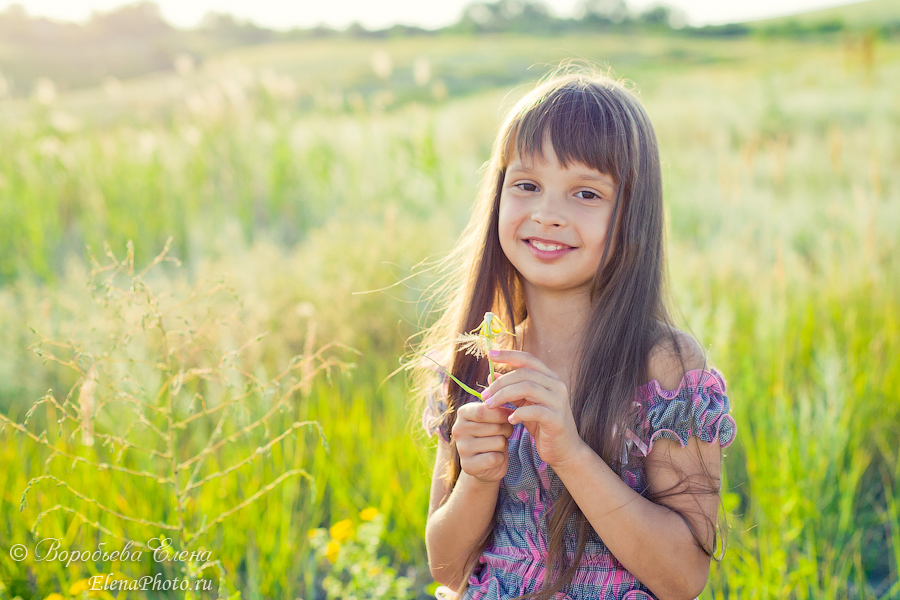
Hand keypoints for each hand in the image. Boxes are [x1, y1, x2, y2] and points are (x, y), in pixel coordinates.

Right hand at [452, 400, 514, 483]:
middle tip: (503, 434)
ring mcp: (461, 448)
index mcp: (463, 413)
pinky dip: (500, 458)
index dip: (502, 414)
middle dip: (507, 430)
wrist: (486, 463)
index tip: (510, 416)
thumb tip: (508, 408)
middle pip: (495, 427)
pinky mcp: (468, 465)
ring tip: (497, 446)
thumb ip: (497, 408)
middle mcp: (458, 429)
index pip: (484, 411)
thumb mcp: (493, 417)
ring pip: (498, 442)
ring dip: (504, 444)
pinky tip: (494, 458)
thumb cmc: (492, 434)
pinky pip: (495, 458)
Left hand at [482, 349, 584, 467]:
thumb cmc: (543, 425)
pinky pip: (535, 411)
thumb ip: (512, 389)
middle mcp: (556, 385)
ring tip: (490, 406)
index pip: (528, 359)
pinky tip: (510, 420)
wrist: (564, 450)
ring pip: (528, 387)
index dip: (508, 355)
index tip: (490, 355)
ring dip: (504, 395)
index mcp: (549, 378)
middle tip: (484, 395)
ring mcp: (559, 401)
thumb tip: (492, 375)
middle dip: (500, 383)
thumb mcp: (525, 404)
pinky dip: (519, 413)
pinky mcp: (557, 419)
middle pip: (524, 373)